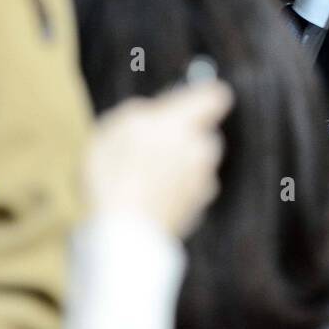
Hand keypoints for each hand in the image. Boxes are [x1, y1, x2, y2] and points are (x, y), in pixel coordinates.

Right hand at [86, 79, 232, 237]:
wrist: (123, 233)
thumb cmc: (115, 174)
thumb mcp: (117, 126)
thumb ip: (144, 110)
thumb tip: (158, 110)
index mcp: (185, 123)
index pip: (214, 96)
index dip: (200, 95)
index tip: (184, 100)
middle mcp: (201, 150)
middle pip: (203, 133)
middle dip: (182, 136)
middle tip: (149, 143)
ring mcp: (203, 182)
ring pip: (195, 163)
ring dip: (178, 165)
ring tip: (142, 176)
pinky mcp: (198, 209)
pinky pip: (189, 190)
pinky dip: (175, 190)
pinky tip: (146, 197)